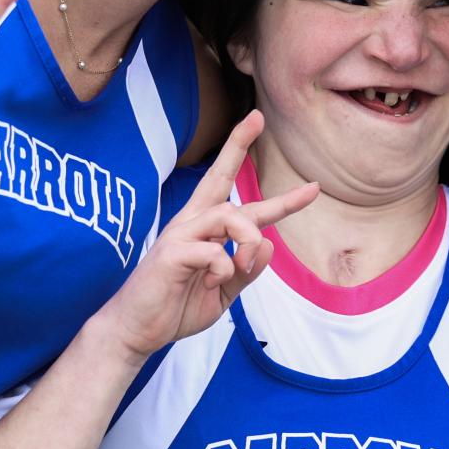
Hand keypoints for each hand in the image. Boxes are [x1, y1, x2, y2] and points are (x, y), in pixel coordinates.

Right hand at [94, 111, 317, 360]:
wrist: (136, 332)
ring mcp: (179, 235)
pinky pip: (211, 250)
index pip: (238, 199)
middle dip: (237, 145)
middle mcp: (192, 224)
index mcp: (205, 231)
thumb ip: (246, 270)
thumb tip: (268, 242)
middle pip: (218, 176)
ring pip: (226, 213)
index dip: (276, 194)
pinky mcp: (170, 254)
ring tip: (242, 264)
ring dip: (247, 236)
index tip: (311, 186)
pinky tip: (212, 281)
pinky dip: (223, 266)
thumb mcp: (223, 291)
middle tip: (258, 116)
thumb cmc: (176, 307)